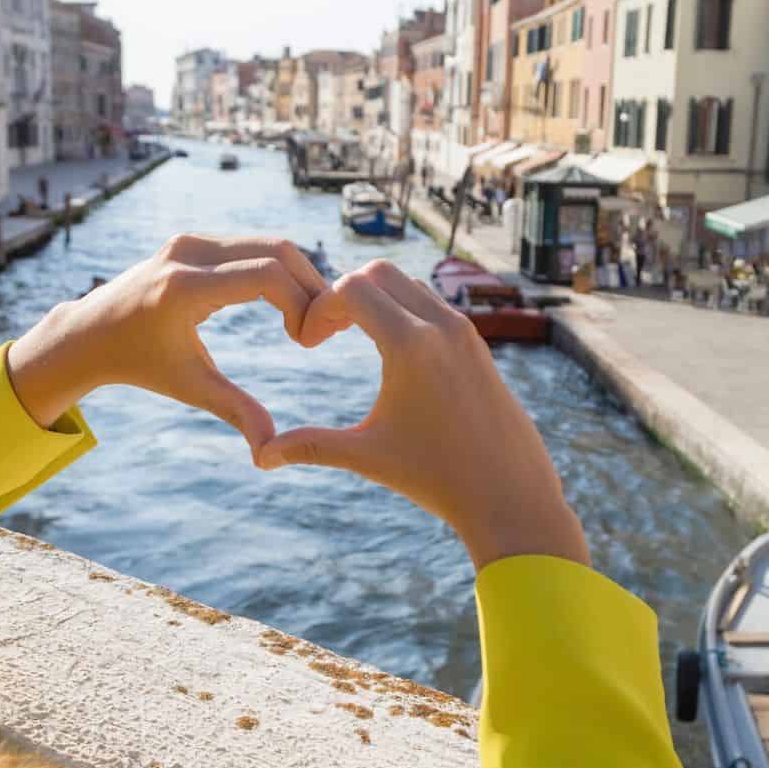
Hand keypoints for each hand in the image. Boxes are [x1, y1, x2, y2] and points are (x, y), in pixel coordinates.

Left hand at [5, 235, 327, 448]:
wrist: (90, 333)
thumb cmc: (141, 365)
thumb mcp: (189, 387)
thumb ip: (234, 411)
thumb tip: (271, 451)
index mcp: (184, 289)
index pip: (266, 276)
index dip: (302, 303)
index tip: (306, 342)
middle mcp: (188, 252)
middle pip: (277, 250)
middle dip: (311, 285)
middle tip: (323, 327)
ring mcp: (190, 240)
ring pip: (268, 243)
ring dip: (298, 276)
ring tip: (309, 319)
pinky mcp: (194, 239)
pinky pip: (250, 245)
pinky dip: (278, 269)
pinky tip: (288, 304)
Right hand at [256, 261, 587, 570]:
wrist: (510, 495)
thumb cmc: (436, 478)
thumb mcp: (367, 456)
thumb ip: (310, 446)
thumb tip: (259, 458)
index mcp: (410, 345)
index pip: (350, 288)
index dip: (318, 308)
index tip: (307, 343)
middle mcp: (441, 326)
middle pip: (378, 272)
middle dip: (344, 292)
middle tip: (325, 332)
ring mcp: (464, 331)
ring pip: (408, 283)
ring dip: (375, 298)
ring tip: (351, 336)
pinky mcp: (477, 343)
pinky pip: (432, 303)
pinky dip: (403, 310)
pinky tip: (387, 349)